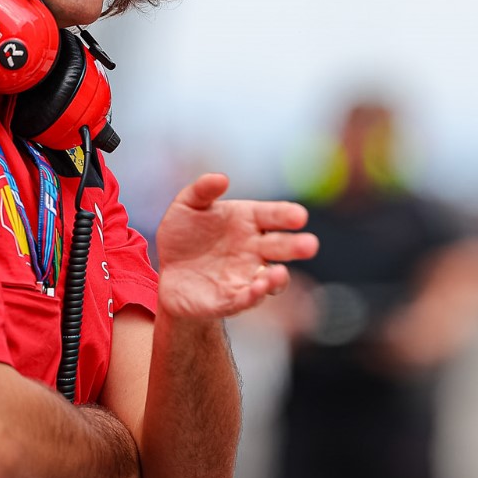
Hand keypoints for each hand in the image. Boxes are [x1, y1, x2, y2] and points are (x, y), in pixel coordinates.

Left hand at [156, 174, 319, 319]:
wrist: (167, 270)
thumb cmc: (184, 233)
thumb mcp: (187, 205)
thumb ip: (203, 190)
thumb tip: (221, 178)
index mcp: (249, 220)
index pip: (274, 215)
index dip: (287, 215)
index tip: (300, 216)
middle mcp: (254, 249)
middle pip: (280, 247)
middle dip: (296, 246)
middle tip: (310, 245)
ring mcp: (245, 275)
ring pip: (270, 278)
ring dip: (277, 278)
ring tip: (279, 274)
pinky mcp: (230, 299)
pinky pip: (246, 299)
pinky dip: (253, 296)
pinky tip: (256, 290)